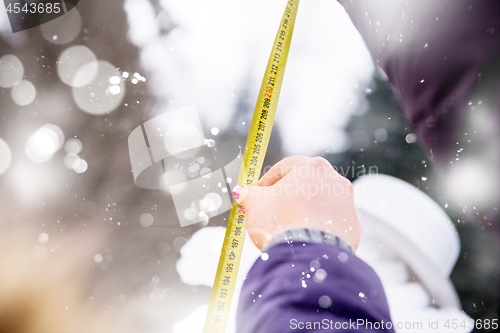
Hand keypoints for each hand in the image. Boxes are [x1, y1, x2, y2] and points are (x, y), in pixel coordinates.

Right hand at [232, 156, 361, 249]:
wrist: (309, 256)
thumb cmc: (281, 223)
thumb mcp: (255, 205)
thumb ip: (248, 194)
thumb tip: (241, 192)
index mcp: (311, 167)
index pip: (284, 168)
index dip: (267, 182)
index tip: (258, 194)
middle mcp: (334, 179)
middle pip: (304, 184)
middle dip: (287, 196)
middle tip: (271, 211)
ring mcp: (346, 202)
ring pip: (319, 202)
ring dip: (304, 210)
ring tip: (288, 227)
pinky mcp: (352, 224)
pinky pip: (330, 221)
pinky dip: (318, 226)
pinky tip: (304, 238)